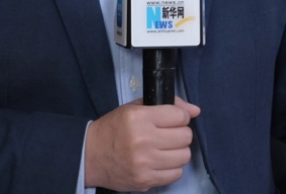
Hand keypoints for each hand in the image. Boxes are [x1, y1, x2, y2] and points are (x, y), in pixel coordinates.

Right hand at [84, 96, 200, 191]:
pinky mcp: (145, 180)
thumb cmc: (114, 128)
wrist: (90, 156)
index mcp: (139, 118)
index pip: (180, 116)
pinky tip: (160, 162)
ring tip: (165, 149)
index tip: (172, 120)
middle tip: (168, 135)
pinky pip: (176, 174)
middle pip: (185, 137)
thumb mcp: (135, 108)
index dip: (179, 117)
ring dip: (178, 151)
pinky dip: (172, 168)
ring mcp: (145, 163)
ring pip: (184, 156)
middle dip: (180, 134)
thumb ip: (167, 105)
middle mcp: (143, 140)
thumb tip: (195, 110)